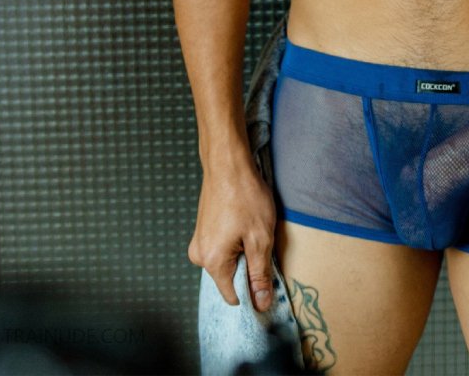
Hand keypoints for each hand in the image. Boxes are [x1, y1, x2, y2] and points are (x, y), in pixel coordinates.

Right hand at [188, 158, 277, 311]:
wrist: (227, 162)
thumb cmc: (245, 197)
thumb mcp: (260, 238)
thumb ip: (260, 274)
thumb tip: (262, 304)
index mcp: (213, 262)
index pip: (234, 296)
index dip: (254, 292)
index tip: (269, 278)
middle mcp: (200, 257)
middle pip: (230, 278)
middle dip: (249, 267)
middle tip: (261, 242)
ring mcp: (199, 242)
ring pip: (227, 261)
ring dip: (243, 252)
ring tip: (252, 228)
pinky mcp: (202, 231)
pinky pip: (222, 248)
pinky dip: (236, 241)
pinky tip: (244, 222)